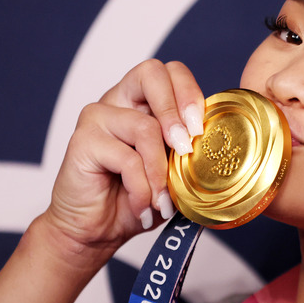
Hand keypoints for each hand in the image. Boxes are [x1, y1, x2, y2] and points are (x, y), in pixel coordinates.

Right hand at [45, 59, 204, 262]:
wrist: (98, 230)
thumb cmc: (138, 198)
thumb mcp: (174, 171)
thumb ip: (191, 149)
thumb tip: (221, 142)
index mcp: (143, 100)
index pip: (171, 72)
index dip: (189, 92)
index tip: (199, 129)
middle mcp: (119, 100)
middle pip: (151, 72)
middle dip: (175, 110)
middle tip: (186, 148)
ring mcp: (97, 117)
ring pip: (145, 126)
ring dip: (160, 171)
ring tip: (163, 200)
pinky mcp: (82, 141)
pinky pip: (127, 158)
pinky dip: (142, 188)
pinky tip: (142, 207)